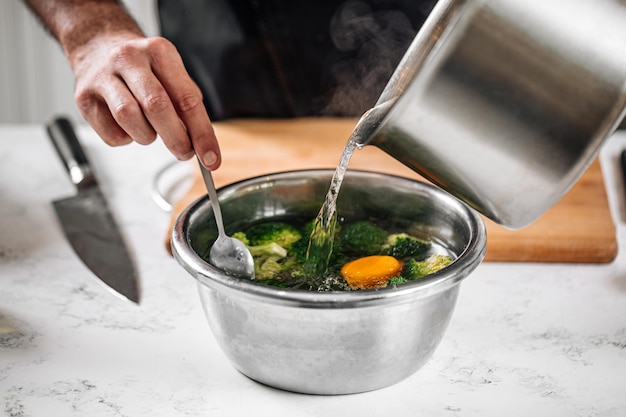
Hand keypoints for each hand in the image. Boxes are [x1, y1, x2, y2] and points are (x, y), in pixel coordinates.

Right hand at [70, 33, 220, 168]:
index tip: (212, 159)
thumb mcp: (171, 74)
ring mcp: (102, 76)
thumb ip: (187, 106)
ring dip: (146, 136)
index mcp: (159, 52)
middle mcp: (129, 58)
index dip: (202, 134)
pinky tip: (128, 127)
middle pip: (157, 107)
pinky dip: (126, 139)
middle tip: (184, 152)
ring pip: (130, 119)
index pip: (187, 99)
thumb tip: (200, 145)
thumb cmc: (143, 67)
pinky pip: (111, 134)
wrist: (98, 45)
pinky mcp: (83, 96)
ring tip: (149, 130)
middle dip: (176, 139)